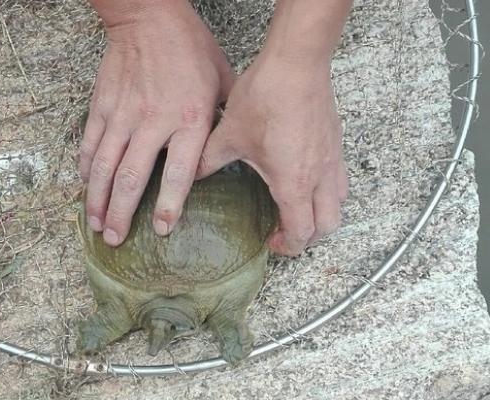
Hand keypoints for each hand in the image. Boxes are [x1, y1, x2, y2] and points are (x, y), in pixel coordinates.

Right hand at [79, 1, 233, 245]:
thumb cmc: (191, 49)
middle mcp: (154, 122)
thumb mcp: (220, 83)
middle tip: (115, 239)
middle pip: (132, 178)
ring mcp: (123, 114)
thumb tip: (222, 151)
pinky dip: (86, 168)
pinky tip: (85, 186)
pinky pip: (90, 143)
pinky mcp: (103, 105)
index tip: (162, 229)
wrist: (150, 17)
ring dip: (98, 199)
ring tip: (96, 224)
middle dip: (122, 214)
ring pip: (105, 166)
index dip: (168, 205)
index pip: (178, 173)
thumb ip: (219, 122)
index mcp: (189, 120)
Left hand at [197, 52, 347, 255]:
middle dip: (309, 238)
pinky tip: (306, 178)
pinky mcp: (335, 142)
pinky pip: (339, 178)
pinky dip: (327, 191)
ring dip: (321, 215)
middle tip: (285, 232)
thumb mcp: (229, 136)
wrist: (295, 64)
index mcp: (294, 183)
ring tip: (297, 209)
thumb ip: (210, 160)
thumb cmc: (266, 99)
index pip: (301, 233)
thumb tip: (193, 174)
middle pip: (328, 226)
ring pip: (339, 203)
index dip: (287, 246)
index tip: (271, 242)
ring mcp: (332, 159)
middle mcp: (320, 176)